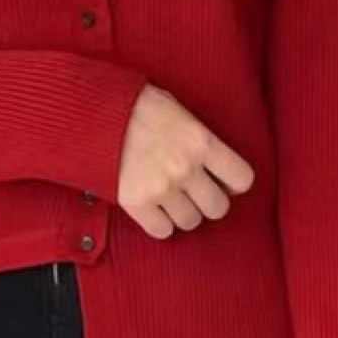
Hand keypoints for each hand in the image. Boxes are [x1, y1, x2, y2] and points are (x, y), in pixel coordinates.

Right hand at [115, 85, 254, 239]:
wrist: (95, 112)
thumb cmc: (137, 106)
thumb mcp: (179, 112)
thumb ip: (199, 140)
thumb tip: (213, 164)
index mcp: (201, 142)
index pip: (241, 179)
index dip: (234, 184)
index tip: (224, 181)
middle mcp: (186, 168)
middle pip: (218, 207)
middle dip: (209, 202)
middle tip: (195, 194)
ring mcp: (161, 188)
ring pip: (191, 221)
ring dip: (184, 213)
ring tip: (172, 200)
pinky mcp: (137, 203)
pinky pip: (162, 231)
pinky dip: (160, 224)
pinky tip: (155, 210)